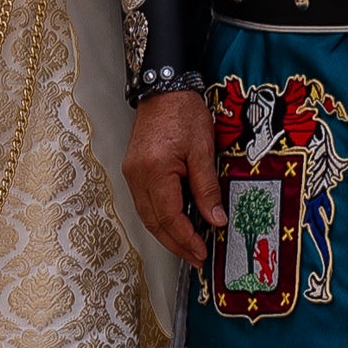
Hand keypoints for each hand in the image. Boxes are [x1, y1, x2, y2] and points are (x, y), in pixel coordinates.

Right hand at [122, 88, 221, 269]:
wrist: (163, 89)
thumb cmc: (184, 114)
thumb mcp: (203, 150)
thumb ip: (207, 188)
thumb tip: (215, 220)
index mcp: (154, 172)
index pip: (170, 217)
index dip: (186, 239)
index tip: (202, 253)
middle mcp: (137, 177)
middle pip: (154, 223)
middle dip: (175, 244)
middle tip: (196, 258)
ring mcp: (132, 174)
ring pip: (147, 216)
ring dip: (167, 235)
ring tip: (188, 247)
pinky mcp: (134, 171)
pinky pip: (145, 203)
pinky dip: (160, 219)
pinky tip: (176, 224)